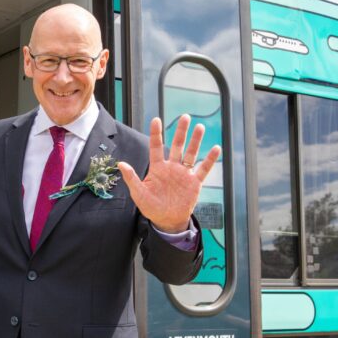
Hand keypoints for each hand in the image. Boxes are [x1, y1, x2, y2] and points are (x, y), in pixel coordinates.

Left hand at [117, 114, 220, 232]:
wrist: (167, 220)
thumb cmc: (151, 207)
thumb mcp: (139, 193)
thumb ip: (131, 178)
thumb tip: (121, 164)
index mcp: (157, 168)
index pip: (156, 146)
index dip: (156, 133)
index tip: (156, 120)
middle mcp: (171, 167)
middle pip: (177, 145)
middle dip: (181, 131)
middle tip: (185, 117)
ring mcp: (184, 174)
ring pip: (191, 153)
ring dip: (195, 141)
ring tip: (200, 127)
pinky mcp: (194, 183)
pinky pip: (203, 169)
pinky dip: (210, 160)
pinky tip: (216, 148)